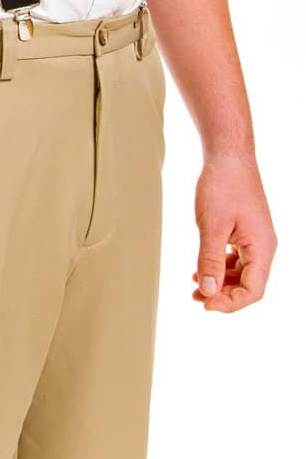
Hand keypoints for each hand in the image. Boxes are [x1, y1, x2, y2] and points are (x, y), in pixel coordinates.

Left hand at [191, 151, 276, 312]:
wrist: (228, 155)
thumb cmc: (222, 185)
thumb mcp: (212, 226)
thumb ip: (209, 260)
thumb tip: (208, 291)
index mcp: (262, 247)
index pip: (253, 290)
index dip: (230, 303)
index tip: (205, 303)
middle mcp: (263, 246)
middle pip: (249, 284)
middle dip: (223, 295)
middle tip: (196, 298)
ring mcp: (255, 238)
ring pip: (242, 273)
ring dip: (220, 282)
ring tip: (195, 286)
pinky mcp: (246, 231)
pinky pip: (236, 258)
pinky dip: (221, 266)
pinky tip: (201, 267)